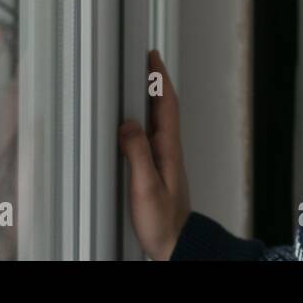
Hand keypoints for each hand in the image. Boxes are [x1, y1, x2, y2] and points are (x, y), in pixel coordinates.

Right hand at [118, 48, 190, 259]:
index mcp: (169, 150)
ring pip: (158, 120)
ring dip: (151, 99)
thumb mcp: (146, 187)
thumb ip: (137, 154)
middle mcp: (169, 151)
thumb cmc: (163, 223)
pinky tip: (135, 123)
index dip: (160, 79)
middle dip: (155, 82)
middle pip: (164, 107)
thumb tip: (127, 124)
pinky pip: (151, 135)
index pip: (166, 104)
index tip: (152, 56)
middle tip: (144, 61)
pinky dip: (144, 120)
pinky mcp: (158, 170)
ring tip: (138, 82)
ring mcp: (165, 160)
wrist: (176, 245)